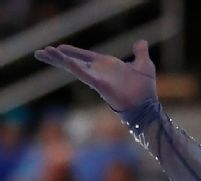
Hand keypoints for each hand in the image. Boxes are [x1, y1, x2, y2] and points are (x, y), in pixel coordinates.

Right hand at [34, 40, 156, 112]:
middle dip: (57, 57)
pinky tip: (66, 61)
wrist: (147, 105)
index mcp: (107, 65)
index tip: (59, 48)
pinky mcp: (100, 86)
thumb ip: (140, 53)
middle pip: (73, 62)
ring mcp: (98, 79)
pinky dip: (75, 68)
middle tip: (40, 52)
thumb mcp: (144, 65)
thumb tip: (141, 42)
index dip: (73, 52)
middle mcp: (99, 72)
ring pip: (74, 67)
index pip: (85, 56)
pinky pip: (85, 75)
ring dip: (59, 60)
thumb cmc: (145, 89)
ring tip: (43, 53)